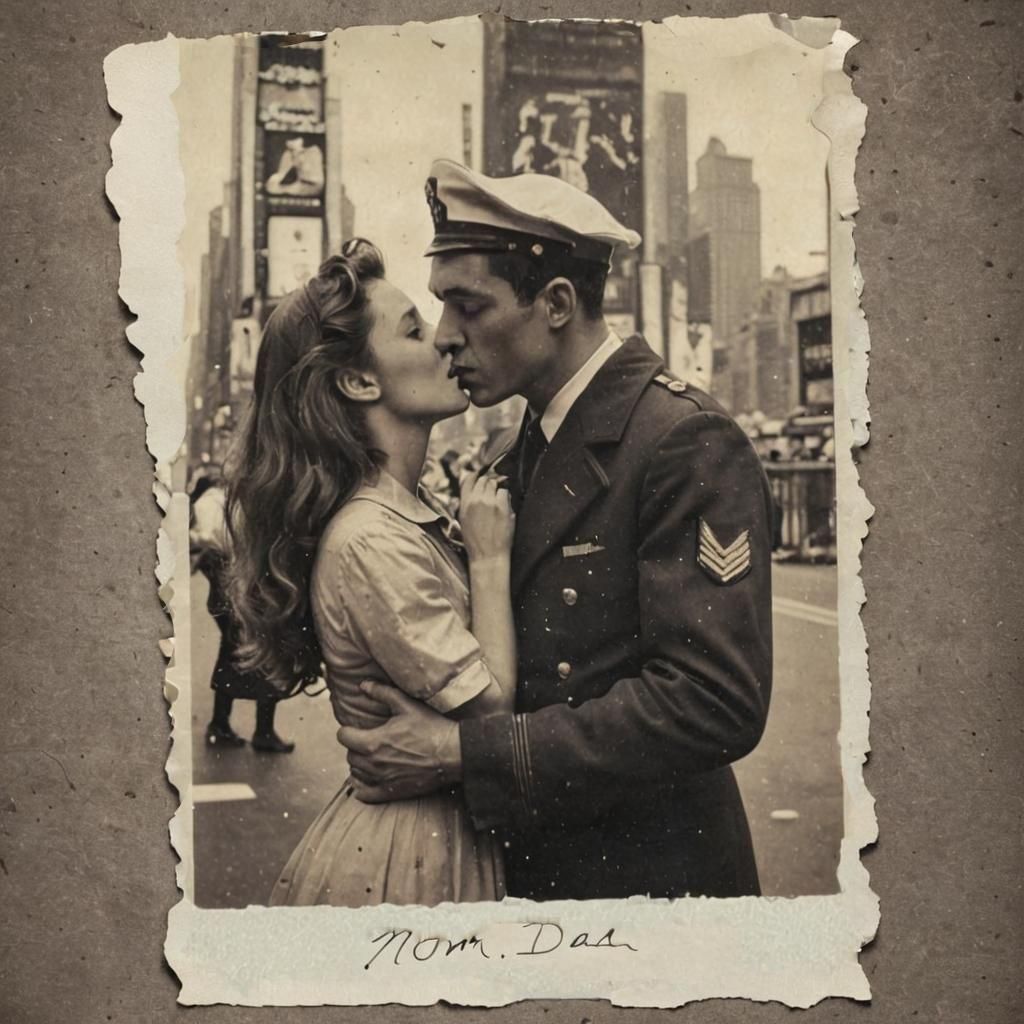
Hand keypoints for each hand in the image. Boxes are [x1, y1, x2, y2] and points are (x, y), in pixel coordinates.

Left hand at [336, 682, 461, 802]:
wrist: (452, 754)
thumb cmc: (431, 727)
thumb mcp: (406, 704)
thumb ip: (382, 693)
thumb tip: (362, 685)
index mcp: (373, 742)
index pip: (343, 737)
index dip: (348, 730)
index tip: (357, 728)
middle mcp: (373, 764)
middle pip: (349, 755)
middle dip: (355, 746)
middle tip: (367, 739)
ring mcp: (382, 780)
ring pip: (355, 773)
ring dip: (359, 764)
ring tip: (370, 755)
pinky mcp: (391, 792)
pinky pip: (364, 794)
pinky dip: (360, 787)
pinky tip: (367, 778)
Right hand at [458, 468, 514, 562]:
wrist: (488, 556)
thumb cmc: (476, 542)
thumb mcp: (465, 520)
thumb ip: (468, 503)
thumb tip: (474, 490)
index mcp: (464, 503)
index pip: (469, 479)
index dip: (476, 476)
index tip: (481, 476)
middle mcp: (476, 500)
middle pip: (484, 480)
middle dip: (490, 483)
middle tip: (494, 491)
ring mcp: (489, 502)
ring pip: (495, 484)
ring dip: (498, 490)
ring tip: (499, 502)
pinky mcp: (502, 506)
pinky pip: (505, 492)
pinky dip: (506, 497)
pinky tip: (505, 507)